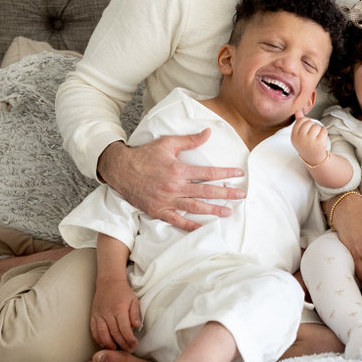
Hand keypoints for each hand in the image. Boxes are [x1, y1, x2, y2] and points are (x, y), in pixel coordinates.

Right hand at [90, 277, 140, 350]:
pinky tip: (104, 344)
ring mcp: (99, 315)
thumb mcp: (134, 300)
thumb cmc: (123, 292)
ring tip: (116, 349)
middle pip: (114, 333)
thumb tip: (137, 326)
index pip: (124, 329)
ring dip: (109, 344)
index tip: (134, 345)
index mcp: (119, 309)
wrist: (108, 282)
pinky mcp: (93, 316)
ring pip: (102, 334)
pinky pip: (94, 330)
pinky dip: (98, 339)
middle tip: (128, 350)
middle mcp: (107, 313)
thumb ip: (135, 314)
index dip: (129, 339)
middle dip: (121, 344)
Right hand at [96, 130, 242, 230]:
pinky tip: (202, 228)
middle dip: (226, 193)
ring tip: (228, 212)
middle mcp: (175, 186)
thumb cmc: (144, 155)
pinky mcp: (158, 210)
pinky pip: (177, 220)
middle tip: (241, 195)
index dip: (226, 174)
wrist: (120, 170)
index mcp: (179, 170)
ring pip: (195, 207)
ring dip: (213, 210)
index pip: (208, 173)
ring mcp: (167, 200)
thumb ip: (189, 140)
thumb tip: (209, 132)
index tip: (239, 174)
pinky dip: (190, 226)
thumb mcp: (167, 143)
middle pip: (206, 192)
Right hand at [290, 111, 329, 165]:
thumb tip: (298, 111)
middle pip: (309, 122)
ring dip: (318, 130)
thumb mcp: (299, 135)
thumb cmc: (306, 144)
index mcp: (294, 136)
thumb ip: (298, 122)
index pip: (301, 120)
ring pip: (316, 126)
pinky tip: (321, 139)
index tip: (307, 129)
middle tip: (312, 135)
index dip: (306, 122)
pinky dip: (324, 133)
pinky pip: (323, 130)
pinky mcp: (319, 143)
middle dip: (312, 126)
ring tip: (316, 137)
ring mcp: (309, 141)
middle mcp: (300, 139)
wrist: (313, 158)